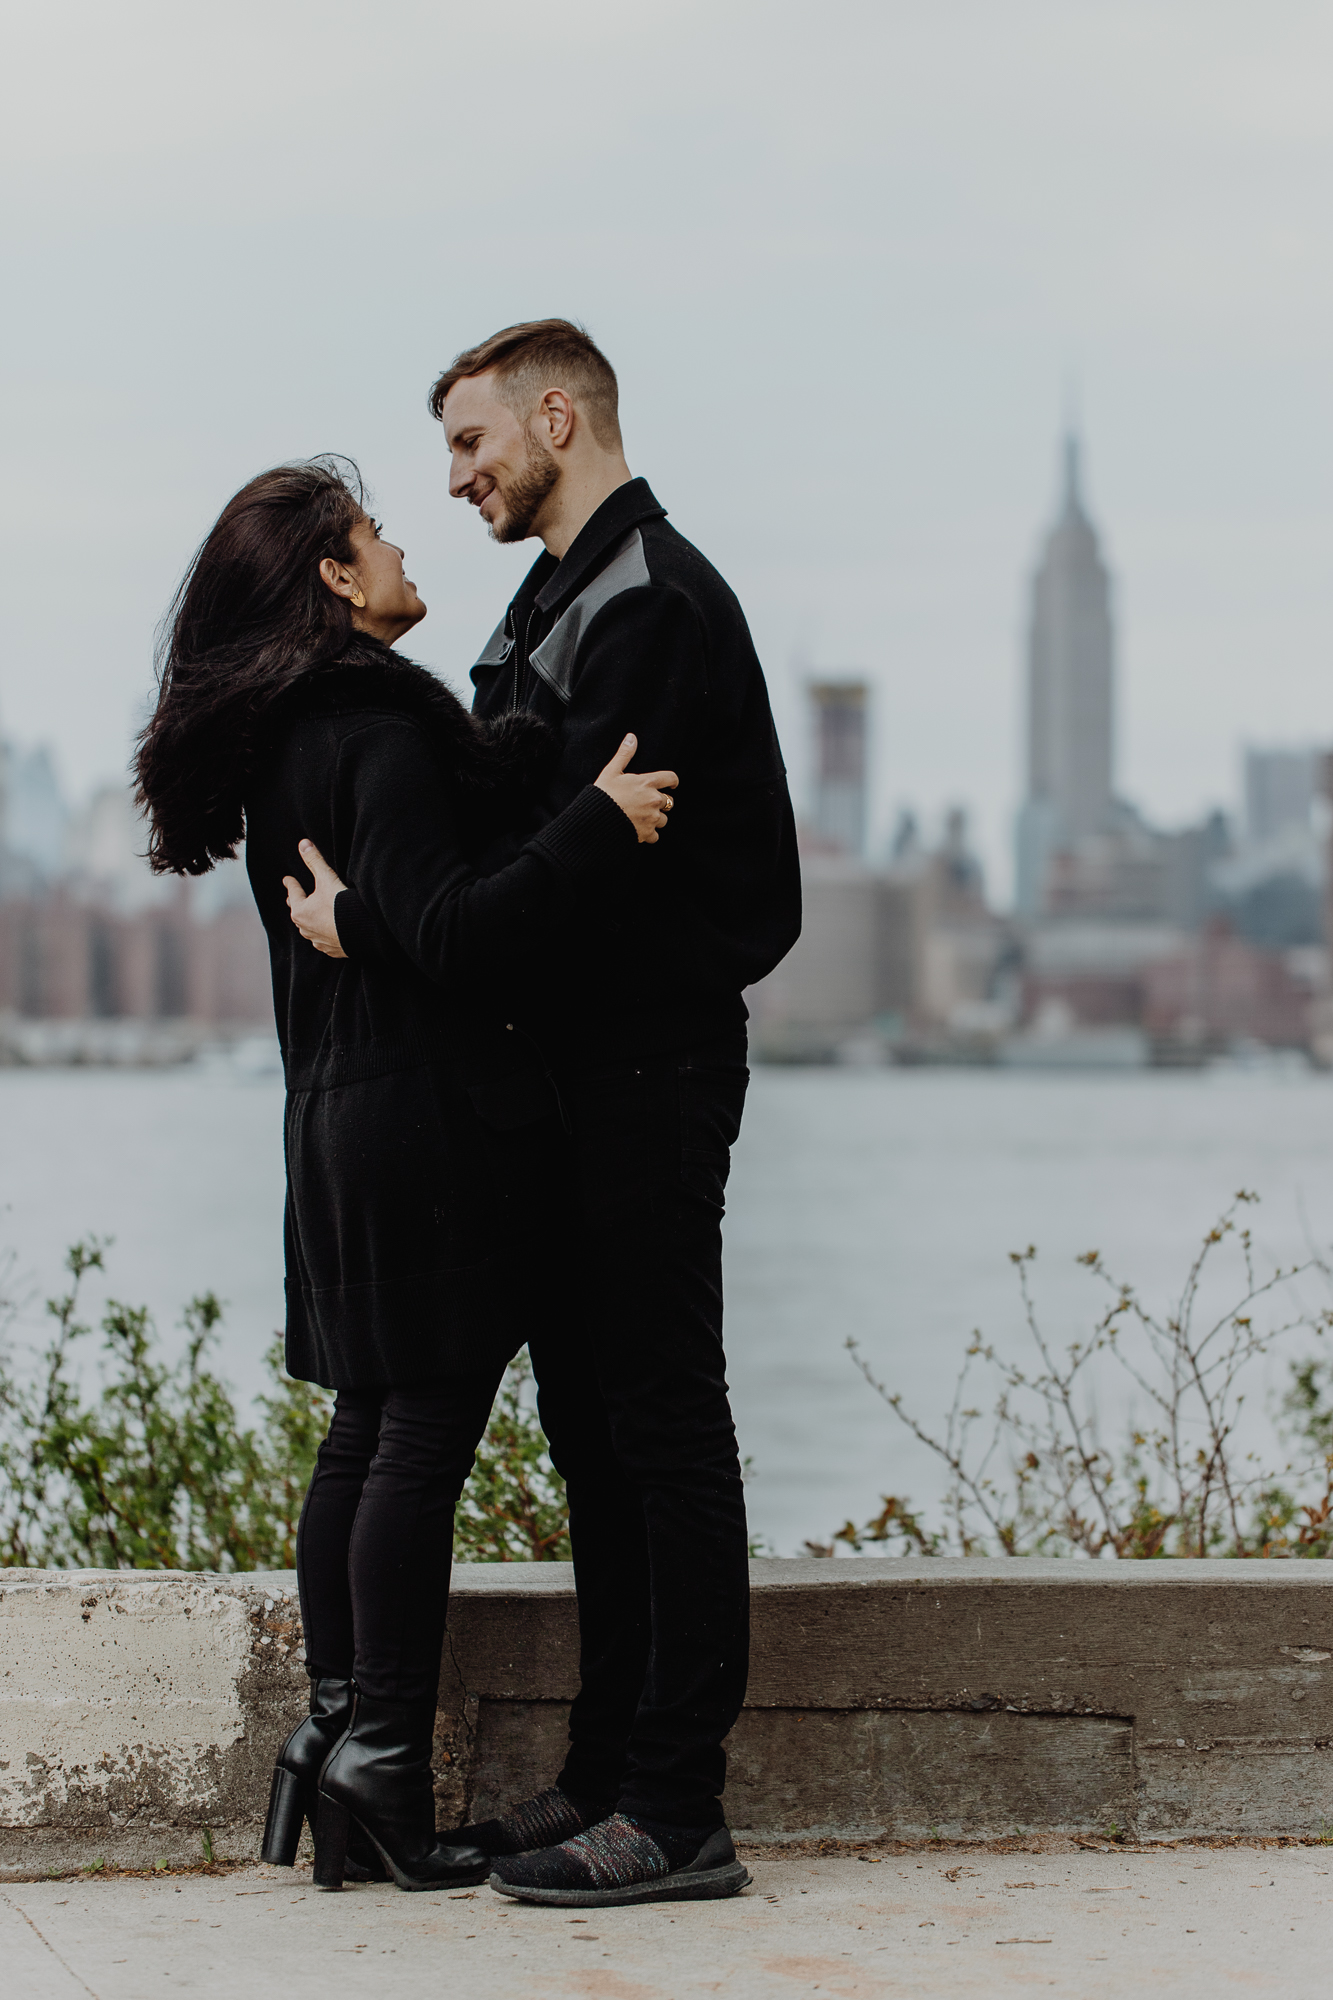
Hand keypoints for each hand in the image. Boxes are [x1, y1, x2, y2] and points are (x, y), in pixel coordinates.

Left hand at [283, 841, 348, 958]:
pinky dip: (321, 934)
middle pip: (297, 912)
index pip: (293, 892)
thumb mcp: (327, 879)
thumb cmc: (341, 906)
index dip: (291, 883)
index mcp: (300, 910)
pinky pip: (321, 941)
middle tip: (293, 897)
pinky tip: (325, 932)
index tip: (287, 879)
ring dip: (308, 921)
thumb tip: (303, 843)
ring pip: (307, 929)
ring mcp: (317, 940)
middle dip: (295, 903)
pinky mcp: (331, 949)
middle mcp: (305, 928)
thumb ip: (314, 861)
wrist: (361, 932)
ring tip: (309, 916)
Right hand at [594, 734, 678, 843]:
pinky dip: (649, 834)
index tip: (672, 785)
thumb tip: (631, 737)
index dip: (673, 781)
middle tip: (645, 804)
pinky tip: (638, 830)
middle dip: (659, 803)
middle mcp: (654, 800)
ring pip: (663, 819)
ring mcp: (652, 818)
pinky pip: (656, 836)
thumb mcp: (611, 772)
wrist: (595, 821)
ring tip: (640, 818)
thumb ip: (624, 755)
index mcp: (647, 783)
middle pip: (668, 801)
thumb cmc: (603, 795)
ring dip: (655, 819)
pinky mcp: (647, 833)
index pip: (670, 778)